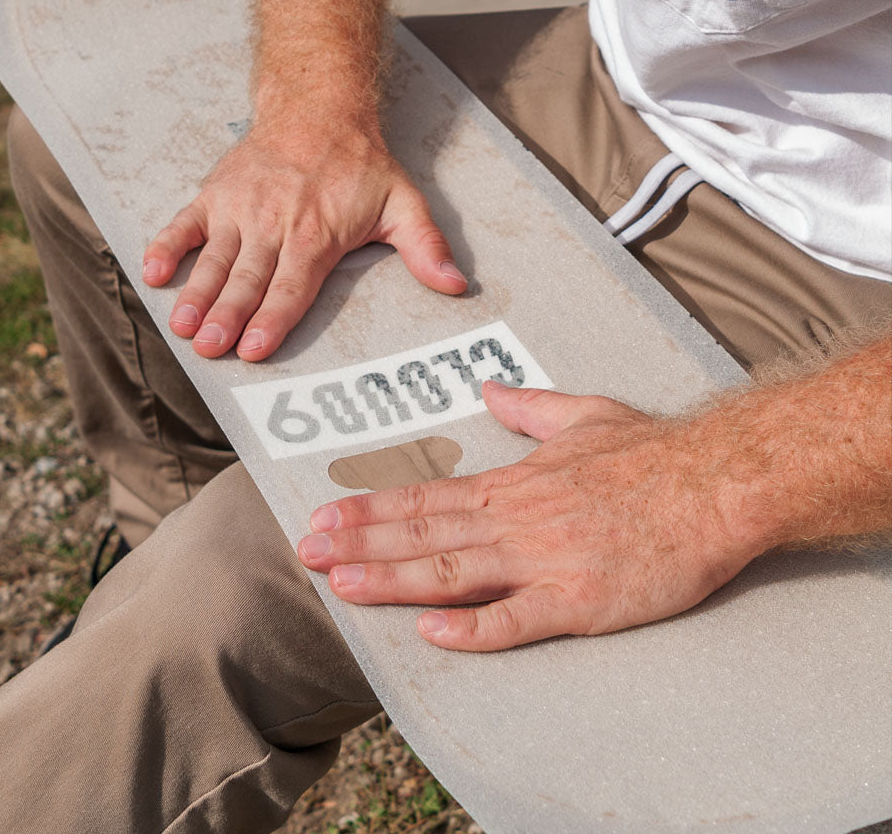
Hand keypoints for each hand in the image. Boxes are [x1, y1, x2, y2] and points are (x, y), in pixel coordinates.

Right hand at [142, 117, 466, 360]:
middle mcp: (274, 223)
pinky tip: (153, 274)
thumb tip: (455, 284)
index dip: (273, 319)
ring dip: (197, 294)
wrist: (318, 106)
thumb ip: (425, 247)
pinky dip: (168, 247)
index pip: (292, 286)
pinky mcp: (217, 194)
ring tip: (183, 326)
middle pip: (248, 279)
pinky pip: (186, 224)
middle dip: (228, 317)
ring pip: (215, 259)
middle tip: (210, 349)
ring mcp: (241, 208)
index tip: (255, 348)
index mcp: (316, 233)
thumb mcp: (403, 202)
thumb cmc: (361, 163)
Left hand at [298, 382, 761, 650]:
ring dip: (393, 579)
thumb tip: (488, 388)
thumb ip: (528, 406)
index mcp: (513, 482)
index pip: (425, 497)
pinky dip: (474, 629)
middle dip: (360, 544)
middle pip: (423, 534)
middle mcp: (517, 520)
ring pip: (454, 573)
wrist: (716, 484)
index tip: (325, 516)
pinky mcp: (581, 599)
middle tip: (306, 552)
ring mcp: (545, 560)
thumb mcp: (583, 413)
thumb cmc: (652, 451)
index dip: (370, 510)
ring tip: (341, 585)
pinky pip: (519, 620)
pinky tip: (432, 634)